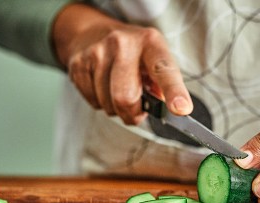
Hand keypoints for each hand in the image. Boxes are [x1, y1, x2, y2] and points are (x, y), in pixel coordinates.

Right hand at [53, 4, 191, 123]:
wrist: (92, 33)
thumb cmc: (133, 54)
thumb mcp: (154, 59)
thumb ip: (163, 85)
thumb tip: (165, 109)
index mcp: (150, 42)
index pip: (163, 70)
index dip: (174, 92)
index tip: (181, 109)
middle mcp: (122, 44)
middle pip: (126, 98)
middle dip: (132, 114)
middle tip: (136, 110)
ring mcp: (97, 52)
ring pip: (108, 105)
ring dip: (116, 108)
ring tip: (118, 89)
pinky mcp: (78, 64)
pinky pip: (93, 102)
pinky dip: (100, 102)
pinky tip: (103, 86)